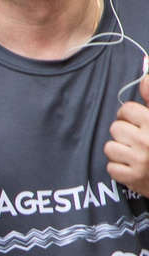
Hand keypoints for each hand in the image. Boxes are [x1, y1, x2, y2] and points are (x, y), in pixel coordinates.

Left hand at [108, 73, 148, 197]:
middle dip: (124, 132)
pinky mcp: (132, 177)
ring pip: (110, 147)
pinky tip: (132, 165)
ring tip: (134, 152)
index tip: (136, 120)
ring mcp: (139, 161)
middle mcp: (147, 141)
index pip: (127, 110)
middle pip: (115, 128)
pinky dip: (119, 167)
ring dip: (119, 150)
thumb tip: (145, 78)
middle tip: (136, 138)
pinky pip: (111, 167)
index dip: (129, 115)